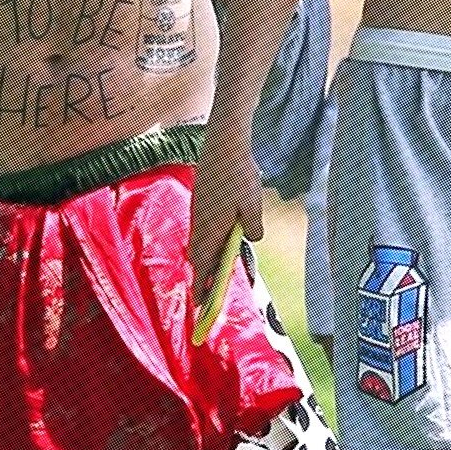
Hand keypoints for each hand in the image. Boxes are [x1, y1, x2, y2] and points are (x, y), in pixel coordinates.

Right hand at [189, 113, 262, 303]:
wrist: (224, 143)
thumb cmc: (240, 175)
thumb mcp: (253, 205)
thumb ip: (252, 227)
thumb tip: (251, 240)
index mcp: (211, 229)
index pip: (203, 267)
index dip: (202, 287)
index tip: (201, 306)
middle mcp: (200, 222)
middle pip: (197, 257)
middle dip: (202, 275)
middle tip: (208, 292)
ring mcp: (198, 210)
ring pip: (198, 241)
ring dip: (205, 256)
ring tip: (215, 268)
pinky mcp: (201, 199)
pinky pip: (200, 227)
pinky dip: (206, 239)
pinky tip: (219, 236)